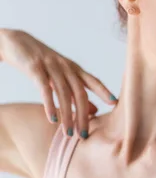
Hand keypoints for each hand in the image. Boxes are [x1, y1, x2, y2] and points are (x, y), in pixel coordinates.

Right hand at [1, 29, 117, 137]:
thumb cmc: (42, 64)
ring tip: (69, 133)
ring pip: (63, 93)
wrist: (16, 42)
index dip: (104, 91)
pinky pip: (44, 88)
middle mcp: (66, 67)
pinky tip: (52, 119)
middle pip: (79, 93)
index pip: (93, 81)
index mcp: (74, 69)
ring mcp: (51, 66)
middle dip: (83, 115)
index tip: (115, 104)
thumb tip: (95, 111)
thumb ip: (77, 93)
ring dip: (67, 115)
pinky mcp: (35, 68)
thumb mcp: (61, 77)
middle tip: (85, 135)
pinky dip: (49, 104)